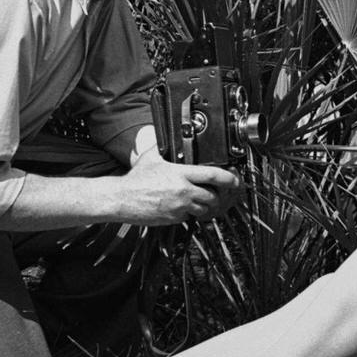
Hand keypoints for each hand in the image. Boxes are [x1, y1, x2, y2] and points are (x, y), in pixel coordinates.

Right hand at [117, 156, 240, 223]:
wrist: (121, 199)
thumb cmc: (135, 180)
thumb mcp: (151, 157)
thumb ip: (164, 147)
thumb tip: (168, 137)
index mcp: (181, 174)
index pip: (214, 175)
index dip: (230, 178)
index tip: (235, 179)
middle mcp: (183, 191)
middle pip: (213, 196)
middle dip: (217, 195)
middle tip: (215, 192)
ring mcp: (180, 207)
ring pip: (205, 209)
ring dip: (206, 205)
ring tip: (200, 199)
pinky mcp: (174, 218)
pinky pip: (191, 217)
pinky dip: (192, 213)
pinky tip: (185, 206)